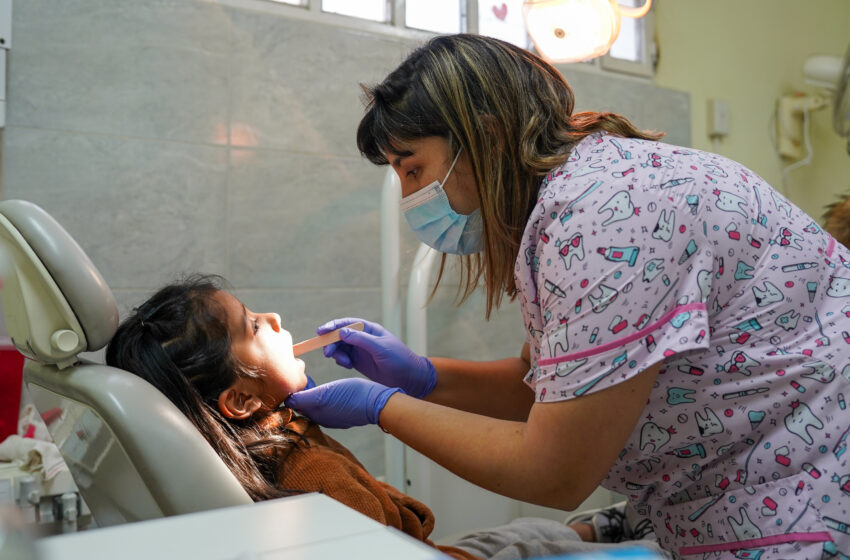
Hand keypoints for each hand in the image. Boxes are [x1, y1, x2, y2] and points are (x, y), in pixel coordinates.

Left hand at [284, 378, 401, 428]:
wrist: (378, 402)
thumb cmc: (352, 396)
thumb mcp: (324, 394)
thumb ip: (303, 399)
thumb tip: (287, 401)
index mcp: (316, 415)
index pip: (295, 403)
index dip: (291, 389)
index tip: (292, 375)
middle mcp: (323, 418)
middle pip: (304, 404)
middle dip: (300, 390)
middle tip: (300, 374)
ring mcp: (334, 416)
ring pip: (315, 403)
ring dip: (311, 392)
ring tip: (311, 378)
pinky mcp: (343, 413)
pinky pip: (326, 404)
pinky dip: (322, 394)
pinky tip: (327, 386)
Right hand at [319, 318, 436, 398]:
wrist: (410, 378)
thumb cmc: (399, 360)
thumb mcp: (381, 348)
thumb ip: (361, 340)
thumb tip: (342, 332)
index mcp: (370, 330)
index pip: (347, 324)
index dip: (333, 326)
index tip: (321, 331)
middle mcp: (363, 338)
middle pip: (340, 336)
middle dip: (331, 343)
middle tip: (328, 353)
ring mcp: (360, 350)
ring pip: (340, 348)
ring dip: (337, 354)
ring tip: (345, 363)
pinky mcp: (359, 362)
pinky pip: (344, 358)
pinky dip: (341, 361)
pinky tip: (347, 366)